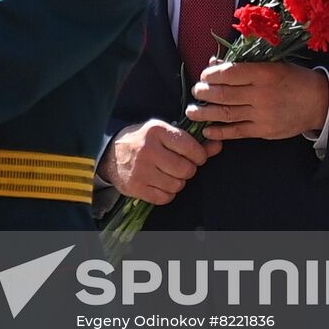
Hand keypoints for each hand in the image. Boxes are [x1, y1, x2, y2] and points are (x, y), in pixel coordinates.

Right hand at [102, 119, 221, 204]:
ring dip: (177, 182)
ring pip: (177, 185)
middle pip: (186, 169)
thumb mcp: (164, 134)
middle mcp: (147, 150)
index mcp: (156, 131)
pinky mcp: (136, 187)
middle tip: (179, 166)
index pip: (191, 148)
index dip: (199, 155)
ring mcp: (140, 170)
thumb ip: (192, 142)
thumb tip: (218, 145)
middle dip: (188, 170)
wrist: (110, 154)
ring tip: (166, 174)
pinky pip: (165, 198)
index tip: (195, 157)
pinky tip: (159, 183)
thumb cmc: (142, 141)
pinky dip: (166, 193)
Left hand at [185, 61, 328, 140]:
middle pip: (223, 94)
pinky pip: (236, 132)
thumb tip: (214, 63)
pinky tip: (206, 130)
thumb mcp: (271, 64)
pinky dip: (219, 132)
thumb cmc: (292, 78)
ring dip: (204, 113)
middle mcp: (262, 95)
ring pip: (226, 114)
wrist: (319, 102)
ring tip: (192, 110)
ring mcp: (262, 115)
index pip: (229, 74)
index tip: (204, 76)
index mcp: (264, 73)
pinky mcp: (264, 131)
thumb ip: (242, 64)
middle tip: (196, 91)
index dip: (211, 75)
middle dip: (203, 93)